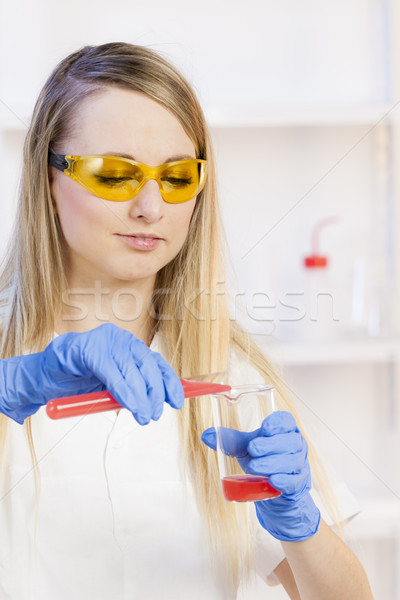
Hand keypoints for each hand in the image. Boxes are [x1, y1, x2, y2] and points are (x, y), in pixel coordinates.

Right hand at [0, 323, 183, 424]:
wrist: (43, 378)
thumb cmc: (79, 382)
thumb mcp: (113, 387)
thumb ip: (134, 388)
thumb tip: (160, 400)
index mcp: (129, 346)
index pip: (155, 362)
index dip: (169, 382)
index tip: (177, 401)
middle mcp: (120, 338)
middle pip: (147, 364)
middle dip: (154, 392)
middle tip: (154, 414)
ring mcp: (103, 340)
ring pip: (131, 369)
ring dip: (140, 396)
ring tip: (143, 415)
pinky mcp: (87, 347)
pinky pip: (110, 370)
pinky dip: (122, 389)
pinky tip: (128, 404)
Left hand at [201, 411, 319, 541]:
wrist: (272, 488)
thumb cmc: (262, 459)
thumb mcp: (246, 448)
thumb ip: (230, 440)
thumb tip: (207, 434)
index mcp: (284, 430)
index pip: (287, 420)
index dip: (278, 423)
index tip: (265, 428)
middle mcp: (295, 445)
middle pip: (290, 441)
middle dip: (270, 445)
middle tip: (253, 449)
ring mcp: (299, 464)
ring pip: (292, 461)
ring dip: (272, 464)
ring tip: (254, 467)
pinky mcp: (298, 484)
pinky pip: (294, 481)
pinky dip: (284, 481)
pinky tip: (273, 481)